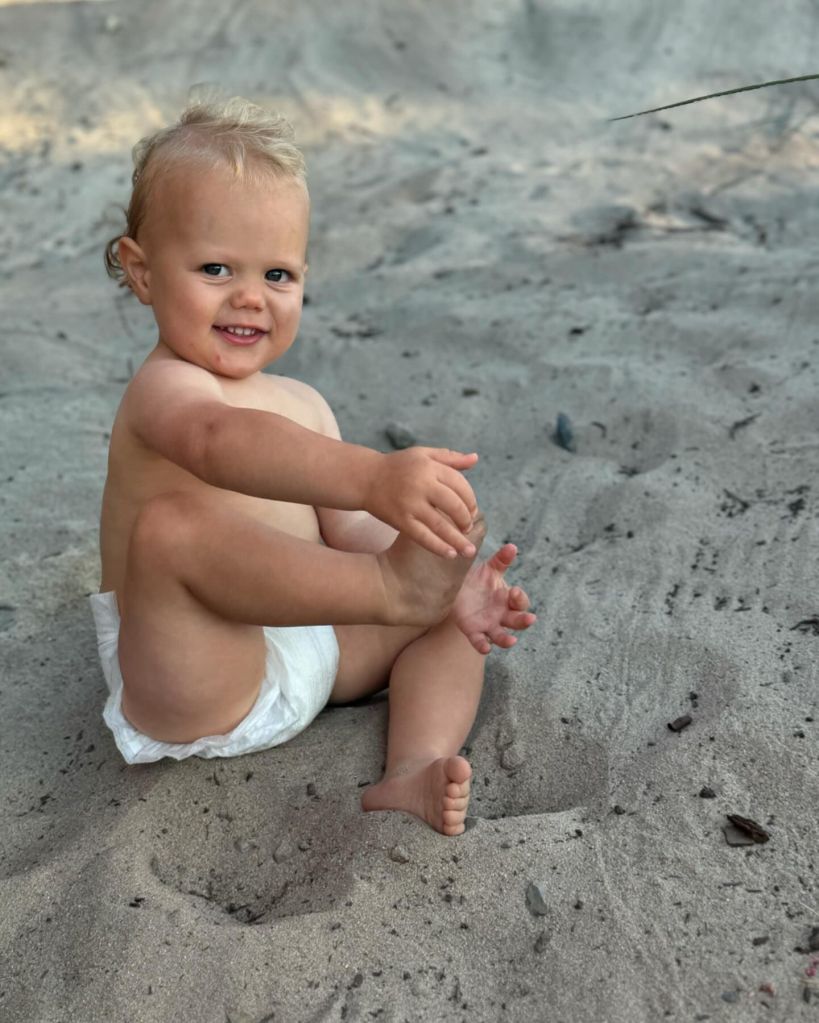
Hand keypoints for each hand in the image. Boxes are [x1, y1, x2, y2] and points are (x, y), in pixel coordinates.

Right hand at [363, 448, 478, 557]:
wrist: (365, 478)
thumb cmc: (397, 466)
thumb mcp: (423, 455)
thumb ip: (450, 457)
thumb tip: (475, 459)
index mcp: (429, 467)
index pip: (460, 484)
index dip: (470, 499)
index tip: (472, 511)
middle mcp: (421, 484)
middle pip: (454, 505)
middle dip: (466, 519)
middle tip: (467, 528)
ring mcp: (410, 504)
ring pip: (441, 525)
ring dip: (458, 539)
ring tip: (468, 550)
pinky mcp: (400, 520)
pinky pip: (423, 537)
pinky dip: (438, 547)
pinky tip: (450, 554)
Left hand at [452, 543, 536, 653]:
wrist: (456, 588)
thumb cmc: (478, 579)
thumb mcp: (490, 568)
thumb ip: (501, 560)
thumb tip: (512, 547)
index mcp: (507, 599)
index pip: (520, 602)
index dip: (519, 598)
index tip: (514, 592)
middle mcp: (501, 614)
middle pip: (517, 621)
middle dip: (524, 621)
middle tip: (531, 619)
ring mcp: (488, 624)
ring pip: (501, 636)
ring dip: (507, 640)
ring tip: (511, 641)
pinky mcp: (473, 631)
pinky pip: (480, 641)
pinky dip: (483, 646)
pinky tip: (485, 648)